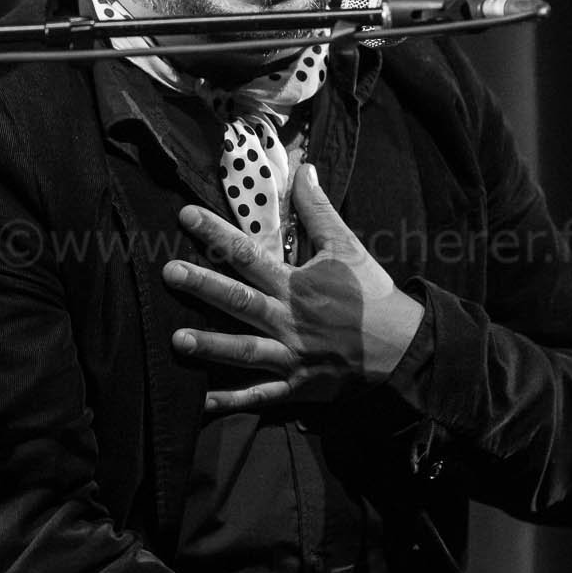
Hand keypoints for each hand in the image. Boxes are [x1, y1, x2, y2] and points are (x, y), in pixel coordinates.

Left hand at [162, 164, 424, 411]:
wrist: (403, 347)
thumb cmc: (372, 295)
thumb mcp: (348, 246)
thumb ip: (320, 209)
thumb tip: (305, 168)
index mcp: (297, 284)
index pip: (249, 254)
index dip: (216, 234)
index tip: (185, 215)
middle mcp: (289, 319)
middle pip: (240, 301)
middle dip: (203, 286)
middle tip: (168, 273)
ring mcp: (291, 356)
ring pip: (245, 350)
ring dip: (211, 346)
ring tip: (176, 339)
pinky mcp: (297, 385)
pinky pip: (259, 395)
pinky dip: (231, 401)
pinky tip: (200, 403)